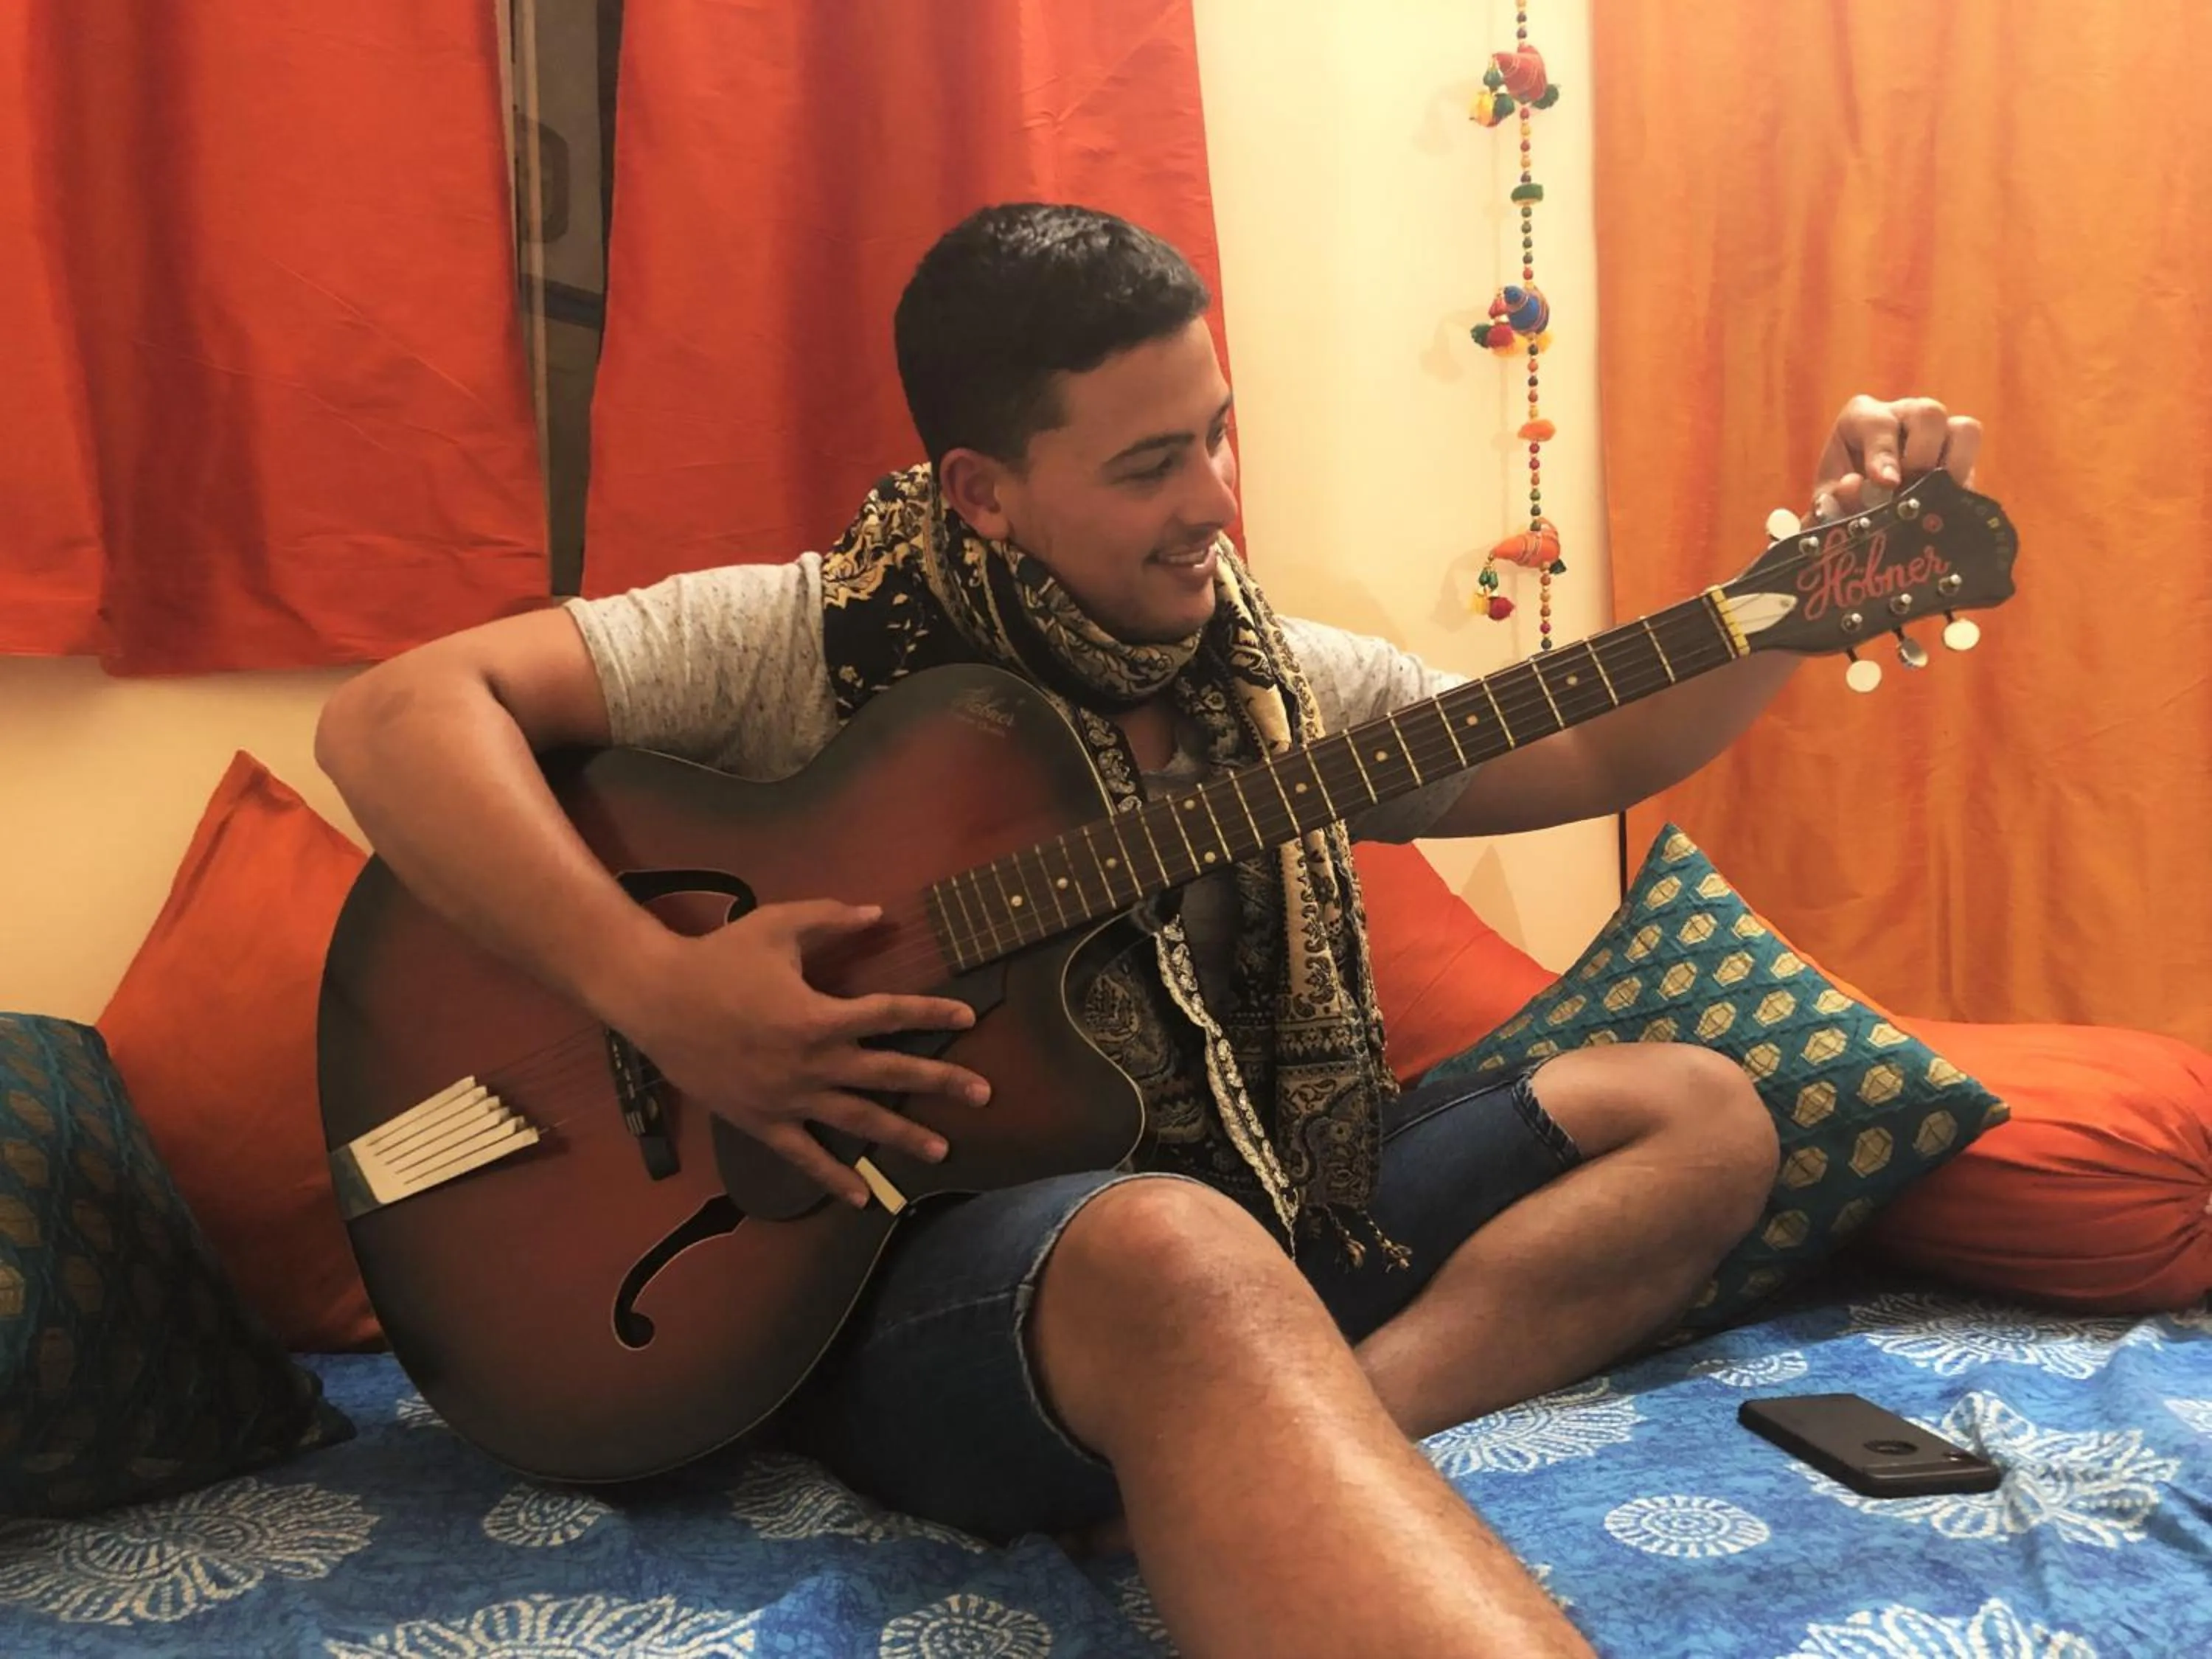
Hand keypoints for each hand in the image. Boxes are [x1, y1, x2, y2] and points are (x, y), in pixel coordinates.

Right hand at [609, 900, 989, 1207]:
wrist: (656, 999)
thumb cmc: (719, 958)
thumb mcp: (778, 927)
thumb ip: (830, 920)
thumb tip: (877, 913)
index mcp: (822, 1016)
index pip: (893, 1014)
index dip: (933, 1012)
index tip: (968, 1016)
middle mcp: (814, 1063)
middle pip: (891, 1074)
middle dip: (941, 1082)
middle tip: (984, 1094)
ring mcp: (790, 1098)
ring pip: (858, 1120)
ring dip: (902, 1135)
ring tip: (941, 1150)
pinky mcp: (763, 1121)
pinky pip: (805, 1154)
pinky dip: (834, 1176)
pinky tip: (862, 1196)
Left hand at [1809, 395, 1982, 520]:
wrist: (1861, 513)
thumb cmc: (1840, 500)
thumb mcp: (1829, 503)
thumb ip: (1833, 500)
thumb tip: (1853, 486)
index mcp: (1863, 418)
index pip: (1878, 423)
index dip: (1883, 453)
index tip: (1886, 483)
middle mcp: (1904, 415)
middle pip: (1929, 413)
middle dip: (1922, 455)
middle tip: (1910, 490)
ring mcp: (1939, 432)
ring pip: (1965, 429)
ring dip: (1955, 465)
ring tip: (1936, 498)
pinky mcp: (1960, 457)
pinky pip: (1977, 464)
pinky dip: (1966, 486)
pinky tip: (1948, 510)